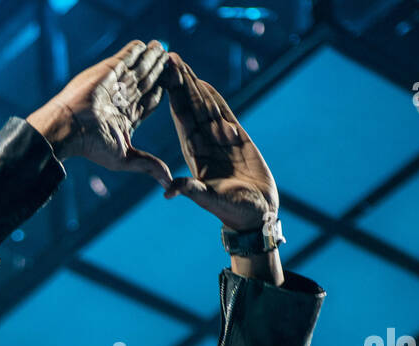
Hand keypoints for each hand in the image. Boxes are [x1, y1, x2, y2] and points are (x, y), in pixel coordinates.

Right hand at [26, 40, 173, 190]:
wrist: (70, 128)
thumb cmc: (93, 147)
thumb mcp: (126, 159)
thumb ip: (149, 165)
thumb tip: (169, 182)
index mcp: (125, 118)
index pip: (148, 103)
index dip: (160, 94)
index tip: (173, 85)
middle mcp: (120, 100)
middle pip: (144, 83)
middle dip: (157, 73)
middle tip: (171, 61)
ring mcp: (114, 84)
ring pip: (137, 69)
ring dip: (150, 59)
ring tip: (161, 49)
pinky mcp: (108, 70)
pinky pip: (125, 57)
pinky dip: (135, 50)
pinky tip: (146, 45)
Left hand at [161, 52, 278, 231]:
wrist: (255, 213)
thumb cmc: (232, 210)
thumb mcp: (209, 199)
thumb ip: (191, 190)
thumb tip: (169, 192)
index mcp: (194, 155)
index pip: (182, 120)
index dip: (173, 98)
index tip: (163, 79)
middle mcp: (203, 144)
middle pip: (190, 107)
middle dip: (180, 84)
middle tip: (169, 59)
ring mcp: (220, 140)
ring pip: (206, 107)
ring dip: (195, 86)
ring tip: (182, 64)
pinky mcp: (238, 140)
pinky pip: (224, 115)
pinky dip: (215, 100)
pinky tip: (205, 85)